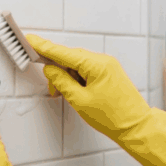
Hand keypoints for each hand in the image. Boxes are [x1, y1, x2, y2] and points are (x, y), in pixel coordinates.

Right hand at [27, 34, 165, 165]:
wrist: (135, 126)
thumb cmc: (112, 116)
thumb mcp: (79, 100)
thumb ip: (61, 82)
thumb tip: (50, 69)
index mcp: (96, 65)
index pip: (63, 52)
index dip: (44, 47)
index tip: (30, 39)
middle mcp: (103, 60)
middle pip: (71, 58)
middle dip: (57, 71)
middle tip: (52, 89)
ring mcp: (108, 66)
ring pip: (78, 64)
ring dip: (67, 77)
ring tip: (65, 96)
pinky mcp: (109, 72)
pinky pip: (87, 69)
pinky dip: (77, 78)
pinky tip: (74, 91)